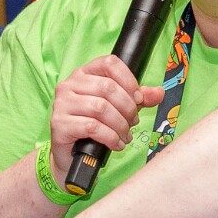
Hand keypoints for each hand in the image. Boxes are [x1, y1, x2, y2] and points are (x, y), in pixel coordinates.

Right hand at [46, 55, 162, 195]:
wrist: (70, 154)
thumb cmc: (92, 127)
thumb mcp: (117, 108)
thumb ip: (137, 99)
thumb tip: (158, 93)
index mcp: (84, 74)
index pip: (109, 63)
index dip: (129, 80)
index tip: (138, 98)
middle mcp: (69, 84)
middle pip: (107, 87)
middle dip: (127, 108)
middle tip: (133, 123)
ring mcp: (62, 104)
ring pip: (101, 108)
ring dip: (120, 125)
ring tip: (125, 136)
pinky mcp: (59, 123)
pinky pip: (92, 127)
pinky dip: (110, 137)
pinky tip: (115, 144)